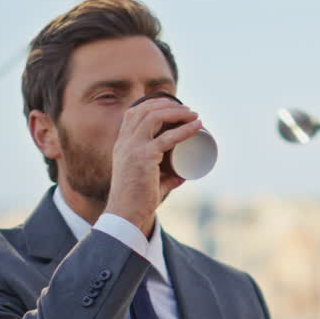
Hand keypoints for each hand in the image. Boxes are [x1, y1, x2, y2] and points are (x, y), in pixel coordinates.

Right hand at [105, 96, 202, 235]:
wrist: (125, 214)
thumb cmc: (136, 200)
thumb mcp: (149, 181)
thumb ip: (165, 178)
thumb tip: (183, 176)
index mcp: (122, 144)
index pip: (133, 113)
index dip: (153, 104)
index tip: (173, 107)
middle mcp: (125, 142)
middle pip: (145, 110)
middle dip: (168, 104)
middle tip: (188, 111)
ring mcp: (133, 148)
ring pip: (155, 117)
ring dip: (177, 112)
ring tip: (194, 115)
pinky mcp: (144, 157)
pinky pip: (168, 138)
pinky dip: (185, 129)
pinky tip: (197, 126)